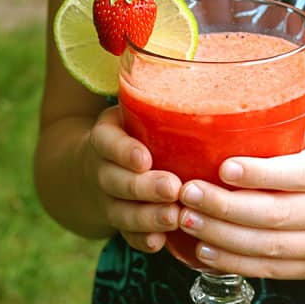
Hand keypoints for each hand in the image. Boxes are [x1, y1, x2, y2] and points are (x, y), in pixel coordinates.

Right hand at [84, 105, 181, 251]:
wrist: (92, 170)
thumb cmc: (133, 132)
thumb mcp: (134, 109)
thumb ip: (161, 94)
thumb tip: (212, 60)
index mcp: (106, 137)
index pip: (107, 142)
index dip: (123, 151)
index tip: (143, 158)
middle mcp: (103, 170)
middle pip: (117, 181)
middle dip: (145, 187)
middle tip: (173, 188)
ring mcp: (110, 200)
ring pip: (123, 212)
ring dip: (148, 217)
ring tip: (175, 217)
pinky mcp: (121, 224)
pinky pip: (129, 236)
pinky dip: (144, 240)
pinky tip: (162, 243)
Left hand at [178, 104, 304, 278]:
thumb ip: (299, 116)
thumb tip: (245, 84)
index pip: (300, 174)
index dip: (261, 174)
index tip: (224, 166)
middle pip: (277, 215)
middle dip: (226, 206)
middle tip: (188, 192)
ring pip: (269, 248)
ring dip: (222, 237)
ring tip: (187, 219)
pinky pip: (270, 272)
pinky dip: (234, 263)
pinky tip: (204, 250)